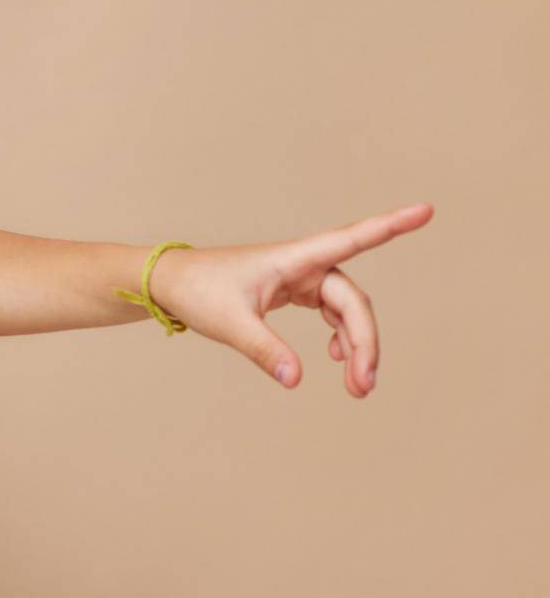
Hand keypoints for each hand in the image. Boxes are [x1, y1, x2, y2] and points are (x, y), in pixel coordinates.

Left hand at [149, 202, 433, 396]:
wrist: (169, 284)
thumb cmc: (197, 292)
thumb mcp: (230, 325)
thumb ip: (265, 351)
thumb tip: (296, 380)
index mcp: (294, 259)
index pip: (352, 239)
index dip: (391, 226)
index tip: (426, 211)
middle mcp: (304, 264)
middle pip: (353, 300)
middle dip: (365, 341)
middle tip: (363, 386)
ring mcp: (300, 278)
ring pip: (345, 310)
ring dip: (355, 345)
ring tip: (357, 386)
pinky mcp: (293, 291)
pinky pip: (330, 313)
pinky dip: (340, 336)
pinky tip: (337, 360)